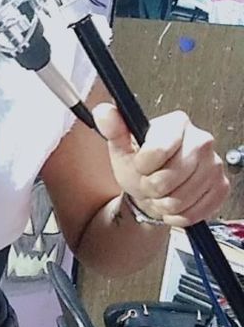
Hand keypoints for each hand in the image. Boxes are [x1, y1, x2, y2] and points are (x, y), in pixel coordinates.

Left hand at [94, 102, 229, 226]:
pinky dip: (178, 214)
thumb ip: (113, 129)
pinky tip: (175, 203)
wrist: (155, 190)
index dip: (142, 166)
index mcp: (177, 124)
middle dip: (152, 187)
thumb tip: (105, 112)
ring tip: (161, 193)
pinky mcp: (221, 187)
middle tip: (150, 182)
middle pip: (169, 178)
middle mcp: (201, 140)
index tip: (140, 165)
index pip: (157, 151)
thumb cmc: (140, 168)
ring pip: (181, 199)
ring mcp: (215, 165)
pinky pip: (194, 212)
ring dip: (164, 203)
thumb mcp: (121, 148)